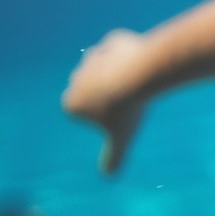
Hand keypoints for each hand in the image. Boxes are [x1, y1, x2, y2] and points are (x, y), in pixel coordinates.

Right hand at [62, 28, 157, 173]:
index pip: (97, 113)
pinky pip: (129, 50)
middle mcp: (77, 79)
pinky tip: (143, 60)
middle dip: (119, 95)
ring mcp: (94, 58)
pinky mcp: (114, 42)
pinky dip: (137, 55)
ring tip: (137, 79)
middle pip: (106, 91)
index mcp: (71, 102)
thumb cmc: (129, 108)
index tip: (121, 112)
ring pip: (116, 69)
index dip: (115, 115)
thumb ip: (113, 156)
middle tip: (131, 96)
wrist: (140, 74)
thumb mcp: (121, 137)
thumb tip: (109, 174)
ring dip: (126, 75)